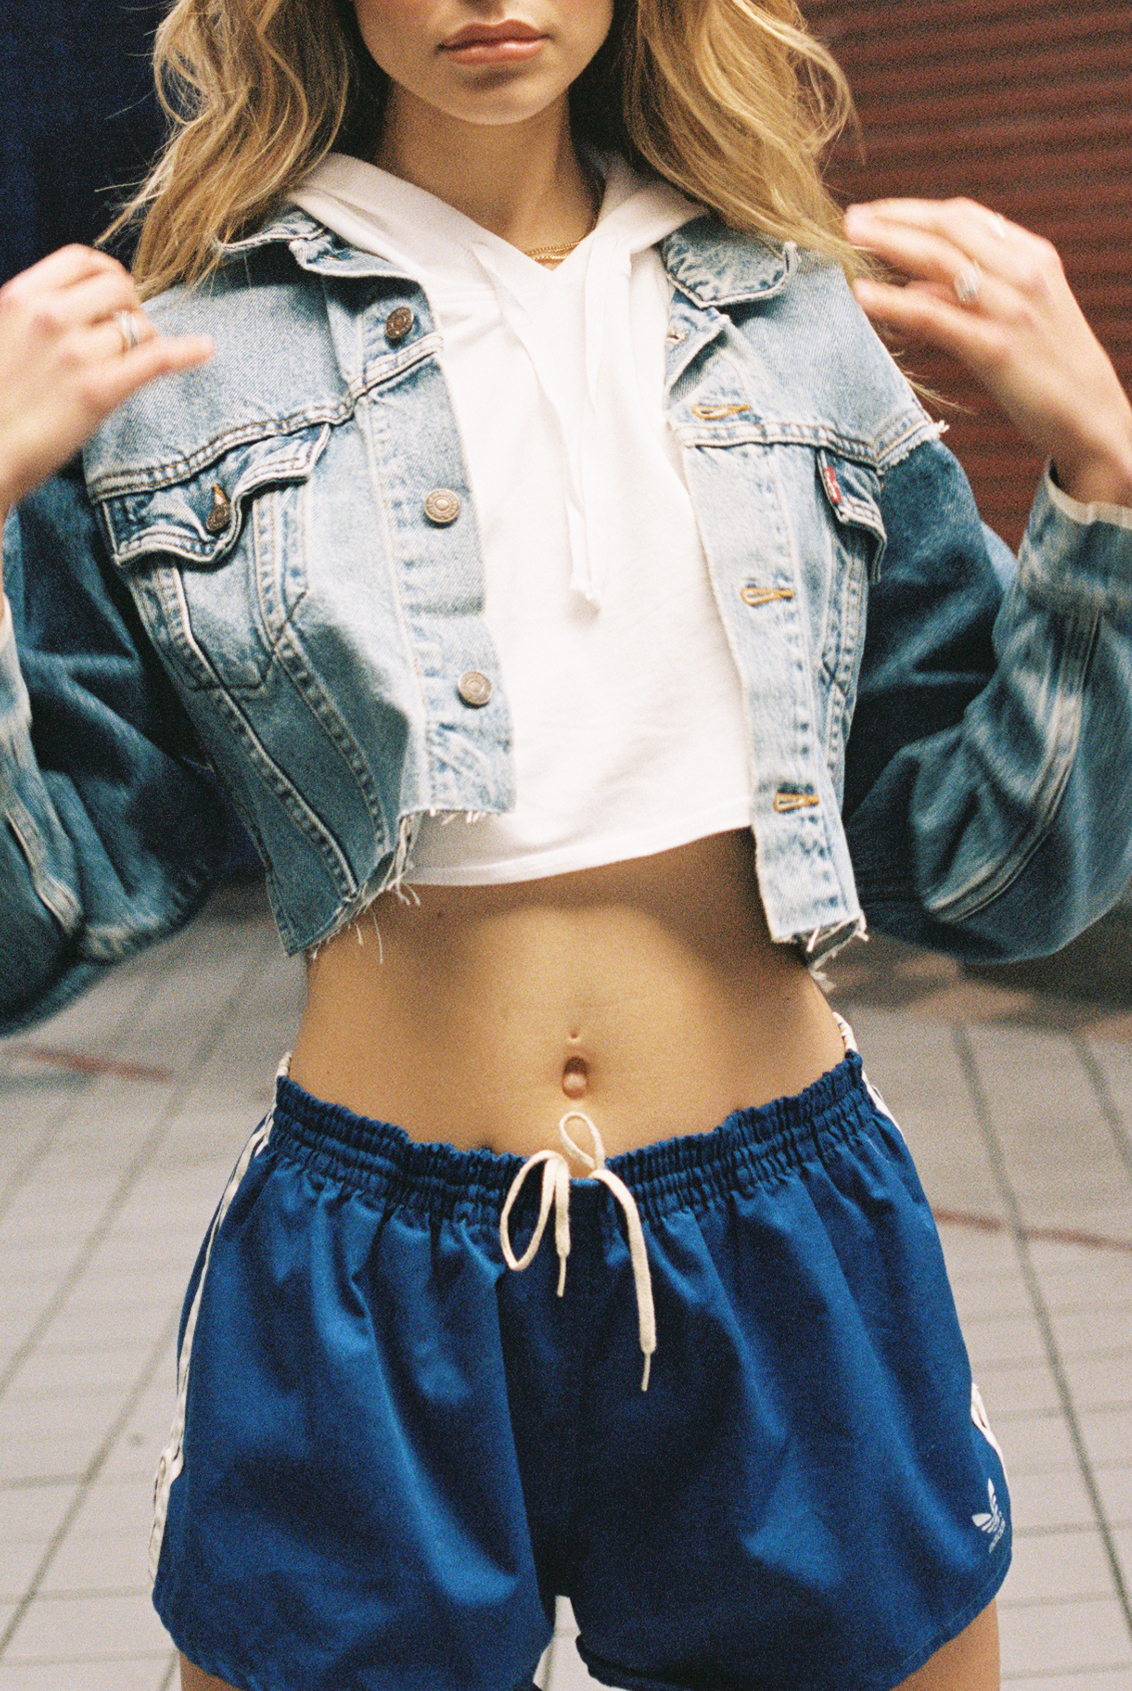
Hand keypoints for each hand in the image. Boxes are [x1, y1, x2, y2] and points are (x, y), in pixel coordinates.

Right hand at [0, 245, 212, 521]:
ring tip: (131, 366)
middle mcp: (50, 316)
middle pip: (120, 288)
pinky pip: (157, 358)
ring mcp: (77, 353)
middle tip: (128, 336)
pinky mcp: (99, 390)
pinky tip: (204, 348)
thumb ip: (36, 315)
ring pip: (139, 328)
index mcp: (22, 297)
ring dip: (144, 344)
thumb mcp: (2, 336)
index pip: (83, 259)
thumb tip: (80, 307)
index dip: (108, 275)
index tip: (116, 294)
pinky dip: (187, 352)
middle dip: (132, 307)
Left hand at [844, 197, 1131, 507]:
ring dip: (888, 245)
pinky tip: (863, 296)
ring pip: (939, 261)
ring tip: (849, 241)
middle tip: (850, 219)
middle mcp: (1024, 272)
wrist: (1092, 417)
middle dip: (894, 219)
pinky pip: (935, 316)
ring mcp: (1011, 308)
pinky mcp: (996, 348)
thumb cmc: (1048, 368)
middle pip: (948, 228)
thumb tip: (916, 284)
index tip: (875, 213)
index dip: (913, 210)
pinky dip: (895, 302)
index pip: (964, 217)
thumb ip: (969, 294)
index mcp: (1032, 256)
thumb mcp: (1017, 316)